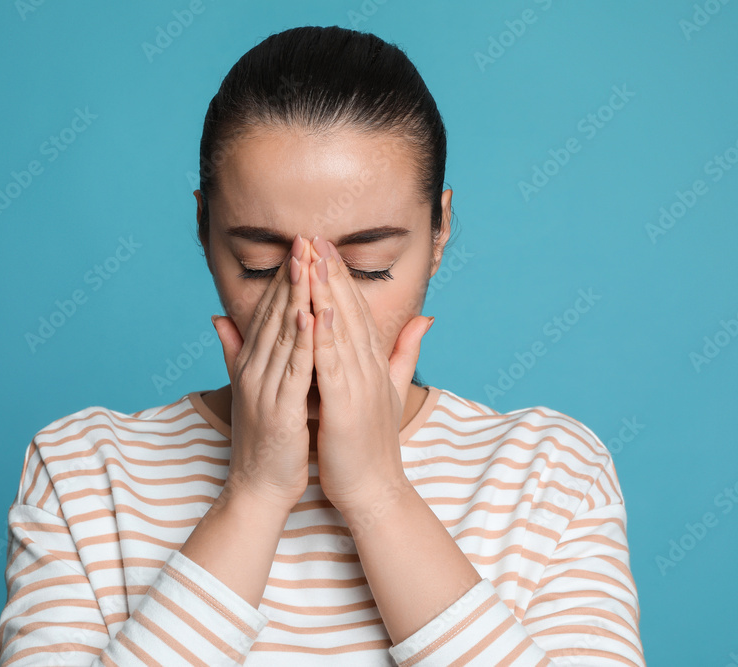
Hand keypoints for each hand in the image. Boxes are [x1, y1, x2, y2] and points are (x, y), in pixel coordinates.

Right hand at [211, 234, 315, 513]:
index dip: (285, 277)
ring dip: (298, 296)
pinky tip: (313, 314)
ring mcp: (265, 388)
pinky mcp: (279, 409)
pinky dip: (304, 341)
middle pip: (276, 314)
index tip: (301, 244)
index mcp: (252, 363)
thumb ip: (235, 351)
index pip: (270, 311)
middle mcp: (254, 369)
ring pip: (284, 333)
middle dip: (292, 275)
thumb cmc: (264, 438)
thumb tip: (218, 317)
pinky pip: (295, 369)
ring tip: (309, 261)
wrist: (258, 486)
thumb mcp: (249, 387)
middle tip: (305, 237)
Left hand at [307, 235, 433, 514]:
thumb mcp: (391, 390)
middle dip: (330, 273)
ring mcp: (360, 386)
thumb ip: (405, 353)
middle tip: (313, 237)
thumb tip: (426, 318)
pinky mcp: (347, 406)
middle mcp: (369, 368)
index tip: (323, 246)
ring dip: (325, 293)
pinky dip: (323, 338)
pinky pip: (332, 366)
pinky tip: (315, 312)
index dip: (340, 277)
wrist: (376, 490)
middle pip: (349, 311)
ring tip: (311, 260)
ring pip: (340, 331)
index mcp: (373, 364)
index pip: (356, 311)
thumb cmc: (373, 443)